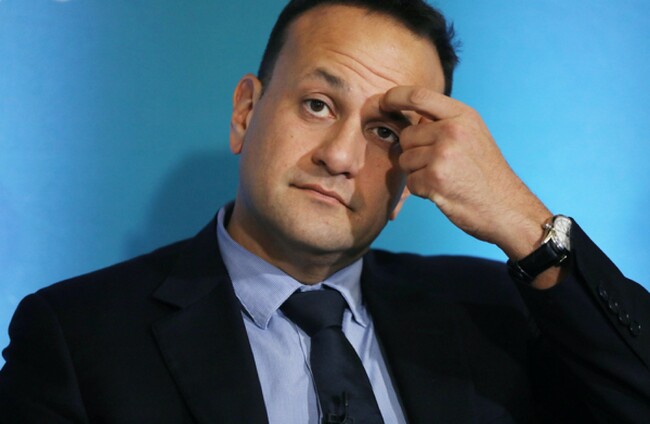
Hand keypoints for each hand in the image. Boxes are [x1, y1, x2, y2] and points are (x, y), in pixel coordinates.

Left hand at [381, 86, 551, 261]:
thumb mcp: (472, 135)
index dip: (395, 96)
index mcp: (462, 116)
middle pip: (406, 136)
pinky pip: (411, 182)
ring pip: (405, 160)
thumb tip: (409, 117)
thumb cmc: (485, 173)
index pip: (418, 96)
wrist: (505, 207)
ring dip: (417, 173)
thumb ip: (444, 123)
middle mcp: (452, 131)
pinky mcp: (435, 179)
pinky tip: (443, 191)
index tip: (383, 101)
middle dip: (413, 152)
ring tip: (444, 178)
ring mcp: (443, 155)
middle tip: (438, 165)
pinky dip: (422, 190)